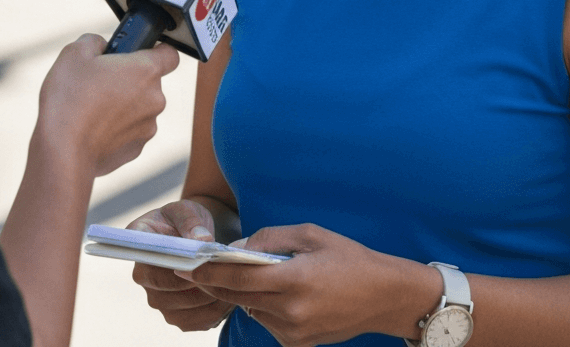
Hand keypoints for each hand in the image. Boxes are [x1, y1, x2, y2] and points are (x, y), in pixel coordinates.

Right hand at [35, 34, 178, 176]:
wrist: (62, 153)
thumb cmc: (69, 100)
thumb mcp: (74, 53)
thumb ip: (96, 42)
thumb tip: (102, 47)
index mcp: (146, 70)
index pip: (169, 54)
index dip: (155, 50)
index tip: (136, 53)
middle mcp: (156, 99)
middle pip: (149, 82)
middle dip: (128, 80)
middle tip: (99, 81)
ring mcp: (148, 127)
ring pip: (139, 108)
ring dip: (122, 105)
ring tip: (91, 108)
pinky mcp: (136, 149)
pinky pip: (129, 131)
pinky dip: (115, 129)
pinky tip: (92, 129)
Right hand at [128, 201, 235, 330]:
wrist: (196, 234)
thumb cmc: (187, 219)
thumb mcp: (188, 210)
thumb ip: (191, 222)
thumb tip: (202, 241)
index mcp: (138, 248)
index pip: (148, 272)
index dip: (173, 273)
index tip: (201, 264)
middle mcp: (143, 277)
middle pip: (164, 297)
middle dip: (196, 288)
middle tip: (224, 275)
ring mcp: (159, 298)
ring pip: (181, 314)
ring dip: (207, 302)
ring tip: (230, 284)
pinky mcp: (177, 313)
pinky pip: (196, 322)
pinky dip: (214, 312)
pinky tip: (229, 295)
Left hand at [179, 224, 431, 346]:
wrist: (382, 296)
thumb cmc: (347, 257)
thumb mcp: (309, 234)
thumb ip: (270, 239)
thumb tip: (237, 248)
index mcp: (294, 280)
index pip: (239, 277)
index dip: (209, 271)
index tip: (187, 264)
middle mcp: (291, 311)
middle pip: (238, 296)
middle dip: (214, 282)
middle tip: (194, 267)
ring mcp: (294, 331)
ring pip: (250, 309)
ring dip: (239, 292)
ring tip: (233, 273)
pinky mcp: (297, 343)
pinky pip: (265, 320)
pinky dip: (260, 304)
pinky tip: (270, 290)